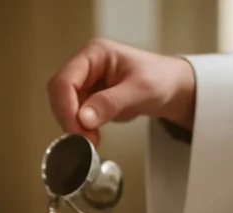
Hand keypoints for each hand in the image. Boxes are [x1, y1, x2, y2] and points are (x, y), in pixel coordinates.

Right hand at [47, 38, 196, 145]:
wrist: (172, 88)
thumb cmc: (161, 79)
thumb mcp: (140, 91)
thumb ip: (111, 103)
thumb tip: (83, 119)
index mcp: (94, 53)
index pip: (65, 79)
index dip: (66, 107)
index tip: (78, 130)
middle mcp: (85, 65)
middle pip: (59, 93)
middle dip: (68, 118)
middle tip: (84, 139)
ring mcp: (86, 81)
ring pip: (64, 105)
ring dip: (73, 125)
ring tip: (92, 139)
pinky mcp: (88, 97)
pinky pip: (74, 114)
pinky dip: (80, 128)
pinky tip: (93, 135)